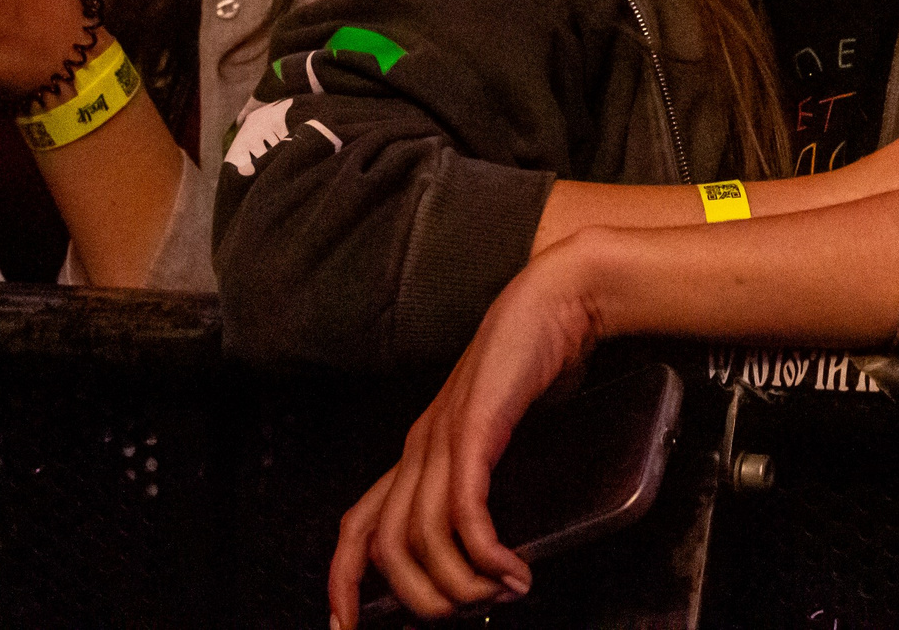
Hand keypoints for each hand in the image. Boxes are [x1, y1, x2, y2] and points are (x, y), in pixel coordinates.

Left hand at [329, 242, 601, 623]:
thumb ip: (484, 474)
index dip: (342, 582)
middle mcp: (418, 448)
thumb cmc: (532, 365)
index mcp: (417, 451)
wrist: (555, 302)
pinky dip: (486, 553)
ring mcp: (443, 436)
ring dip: (461, 584)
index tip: (346, 626)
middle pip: (386, 547)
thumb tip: (493, 544)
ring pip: (422, 537)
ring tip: (500, 594)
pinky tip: (512, 570)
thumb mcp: (498, 432)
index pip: (357, 526)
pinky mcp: (475, 428)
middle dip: (420, 599)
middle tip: (465, 614)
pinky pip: (466, 510)